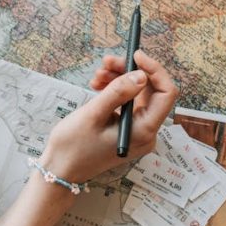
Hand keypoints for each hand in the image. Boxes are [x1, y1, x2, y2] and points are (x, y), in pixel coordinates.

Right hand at [39, 50, 178, 182]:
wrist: (60, 170)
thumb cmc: (73, 147)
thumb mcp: (93, 114)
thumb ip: (118, 92)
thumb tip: (141, 74)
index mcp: (143, 131)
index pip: (165, 94)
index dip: (154, 70)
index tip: (136, 55)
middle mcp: (146, 132)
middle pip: (150, 92)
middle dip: (130, 72)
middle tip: (107, 62)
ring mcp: (137, 132)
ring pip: (137, 95)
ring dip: (119, 80)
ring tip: (97, 76)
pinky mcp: (127, 130)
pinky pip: (128, 104)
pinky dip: (115, 92)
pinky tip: (98, 86)